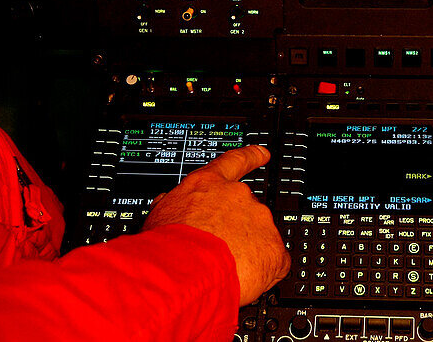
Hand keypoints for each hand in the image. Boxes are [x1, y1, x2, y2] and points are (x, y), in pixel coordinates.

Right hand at [143, 145, 289, 303]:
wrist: (183, 273)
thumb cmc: (165, 247)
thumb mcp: (158, 216)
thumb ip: (171, 206)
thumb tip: (168, 205)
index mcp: (207, 185)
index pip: (233, 162)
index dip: (250, 157)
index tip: (262, 153)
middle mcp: (237, 196)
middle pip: (246, 210)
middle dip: (236, 229)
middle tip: (218, 250)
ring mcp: (259, 220)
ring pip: (260, 236)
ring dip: (247, 251)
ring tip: (223, 268)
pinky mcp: (273, 248)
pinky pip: (274, 261)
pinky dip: (263, 271)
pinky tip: (243, 278)